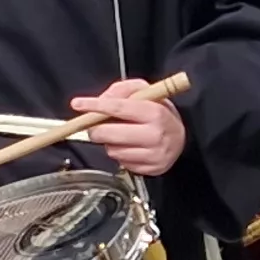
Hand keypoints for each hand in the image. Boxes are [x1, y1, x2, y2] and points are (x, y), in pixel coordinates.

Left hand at [68, 79, 188, 174]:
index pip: (118, 107)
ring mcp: (153, 154)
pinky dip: (120, 154)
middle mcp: (155, 135)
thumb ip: (123, 90)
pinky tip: (129, 146)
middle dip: (96, 129)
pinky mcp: (151, 169)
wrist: (181, 138)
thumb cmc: (159, 112)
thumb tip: (102, 99)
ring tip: (121, 135)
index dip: (95, 105)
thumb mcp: (145, 92)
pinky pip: (121, 162)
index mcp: (154, 112)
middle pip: (109, 134)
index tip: (77, 104)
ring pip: (112, 150)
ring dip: (109, 142)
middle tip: (96, 125)